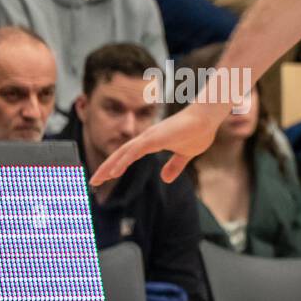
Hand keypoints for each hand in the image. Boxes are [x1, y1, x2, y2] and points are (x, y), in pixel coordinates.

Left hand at [90, 100, 228, 187]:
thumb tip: (165, 179)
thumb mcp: (185, 155)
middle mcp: (145, 138)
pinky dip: (122, 162)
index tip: (105, 178)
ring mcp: (149, 137)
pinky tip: (114, 172)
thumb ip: (174, 166)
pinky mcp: (154, 138)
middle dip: (105, 168)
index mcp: (151, 142)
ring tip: (97, 179)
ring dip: (109, 167)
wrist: (207, 118)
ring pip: (123, 153)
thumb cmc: (198, 132)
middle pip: (120, 155)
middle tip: (93, 182)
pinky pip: (134, 152)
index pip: (128, 155)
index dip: (115, 166)